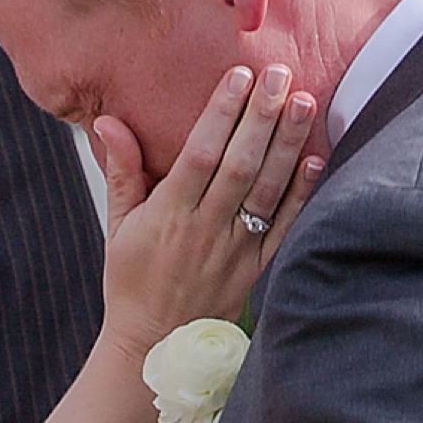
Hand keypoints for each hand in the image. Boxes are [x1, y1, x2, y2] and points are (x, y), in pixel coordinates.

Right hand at [92, 63, 321, 371]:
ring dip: (288, 145)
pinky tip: (315, 160)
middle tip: (279, 74)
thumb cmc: (131, 282)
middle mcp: (204, 231)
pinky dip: (302, 194)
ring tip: (302, 103)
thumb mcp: (117, 226)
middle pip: (240, 166)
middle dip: (261, 117)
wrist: (153, 348)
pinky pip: (284, 228)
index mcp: (168, 216)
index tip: (239, 76)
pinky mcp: (256, 270)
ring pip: (267, 191)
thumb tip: (107, 120)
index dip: (221, 114)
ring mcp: (234, 251)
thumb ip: (121, 171)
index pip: (199, 155)